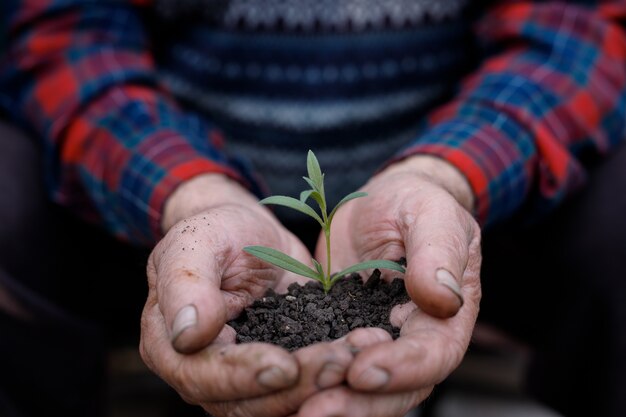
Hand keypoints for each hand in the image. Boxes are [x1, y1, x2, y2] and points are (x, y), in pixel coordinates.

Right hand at [140, 174, 353, 416]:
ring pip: (277, 405)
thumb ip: (185, 284)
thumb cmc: (217, 231)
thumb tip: (187, 334)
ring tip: (354, 358)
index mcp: (170, 345)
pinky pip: (302, 391)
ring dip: (318, 389)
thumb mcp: (196, 242)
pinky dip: (331, 382)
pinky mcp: (278, 374)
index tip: (284, 366)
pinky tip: (359, 358)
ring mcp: (242, 379)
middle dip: (294, 387)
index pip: (203, 376)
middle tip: (338, 361)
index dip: (243, 376)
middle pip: (244, 403)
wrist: (251, 234)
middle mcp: (203, 373)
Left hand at [307, 155, 481, 415]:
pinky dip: (306, 385)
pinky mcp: (339, 337)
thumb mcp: (429, 213)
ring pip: (359, 390)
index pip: (432, 354)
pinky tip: (276, 392)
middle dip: (358, 405)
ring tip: (292, 411)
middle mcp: (413, 341)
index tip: (362, 370)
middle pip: (395, 389)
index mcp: (446, 315)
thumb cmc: (414, 203)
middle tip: (315, 411)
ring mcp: (375, 343)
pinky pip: (327, 369)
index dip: (402, 369)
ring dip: (330, 403)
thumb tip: (443, 296)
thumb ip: (438, 250)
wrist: (382, 205)